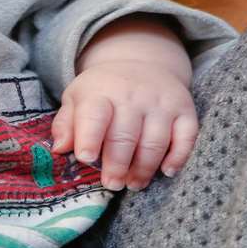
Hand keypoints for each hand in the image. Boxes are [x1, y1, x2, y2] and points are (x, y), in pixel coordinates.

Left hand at [52, 58, 197, 190]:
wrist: (140, 63)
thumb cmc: (103, 91)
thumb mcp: (77, 98)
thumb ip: (66, 124)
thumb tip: (59, 149)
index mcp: (101, 92)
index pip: (95, 115)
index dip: (90, 137)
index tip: (86, 158)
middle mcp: (133, 95)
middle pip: (125, 135)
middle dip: (117, 164)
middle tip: (112, 184)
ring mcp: (161, 102)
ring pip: (155, 141)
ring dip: (144, 167)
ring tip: (134, 184)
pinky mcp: (184, 110)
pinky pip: (186, 137)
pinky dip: (178, 157)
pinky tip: (166, 171)